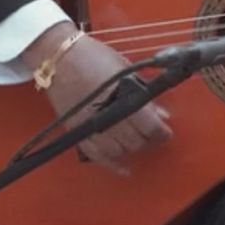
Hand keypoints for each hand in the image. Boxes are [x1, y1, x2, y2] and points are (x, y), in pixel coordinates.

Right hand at [21, 22, 172, 174]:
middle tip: (154, 134)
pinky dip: (111, 164)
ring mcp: (90, 126)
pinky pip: (97, 156)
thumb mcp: (124, 69)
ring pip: (119, 151)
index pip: (150, 126)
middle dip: (149, 139)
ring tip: (137, 141)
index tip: (165, 132)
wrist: (59, 58)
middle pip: (136, 141)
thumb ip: (143, 93)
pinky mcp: (77, 132)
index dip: (162, 132)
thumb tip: (160, 113)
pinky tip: (123, 167)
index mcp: (121, 96)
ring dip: (131, 148)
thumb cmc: (91, 56)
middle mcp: (106, 115)